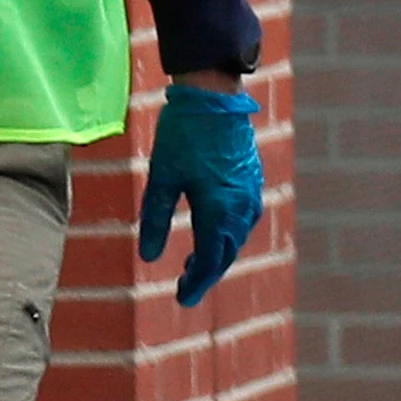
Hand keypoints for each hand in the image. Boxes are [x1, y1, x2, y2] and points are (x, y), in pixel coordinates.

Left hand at [135, 80, 261, 308]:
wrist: (214, 99)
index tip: (181, 300)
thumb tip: (148, 257)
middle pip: (225, 254)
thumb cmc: (182, 138)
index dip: (196, 284)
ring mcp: (250, 195)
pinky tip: (209, 230)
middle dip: (205, 273)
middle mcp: (241, 209)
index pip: (210, 261)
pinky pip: (241, 220)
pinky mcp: (251, 183)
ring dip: (216, 254)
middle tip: (184, 285)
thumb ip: (154, 221)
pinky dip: (225, 234)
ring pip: (235, 238)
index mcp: (219, 212)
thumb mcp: (160, 179)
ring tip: (192, 262)